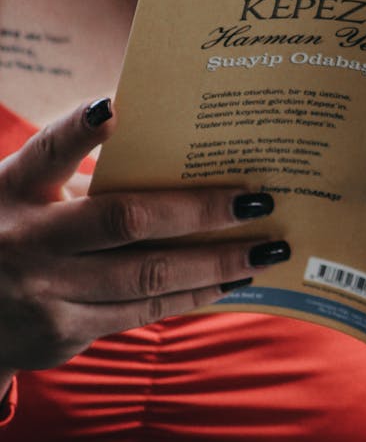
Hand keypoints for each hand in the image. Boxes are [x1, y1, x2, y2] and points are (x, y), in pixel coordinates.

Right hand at [0, 99, 288, 376]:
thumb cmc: (12, 234)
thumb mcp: (22, 194)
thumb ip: (78, 174)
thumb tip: (172, 152)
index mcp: (13, 189)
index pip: (48, 150)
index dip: (79, 130)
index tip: (115, 108)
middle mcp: (28, 240)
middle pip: (125, 221)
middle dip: (199, 210)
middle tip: (257, 201)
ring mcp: (46, 292)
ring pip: (147, 276)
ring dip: (215, 262)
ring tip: (265, 250)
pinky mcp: (64, 333)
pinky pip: (143, 312)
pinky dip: (193, 295)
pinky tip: (230, 281)